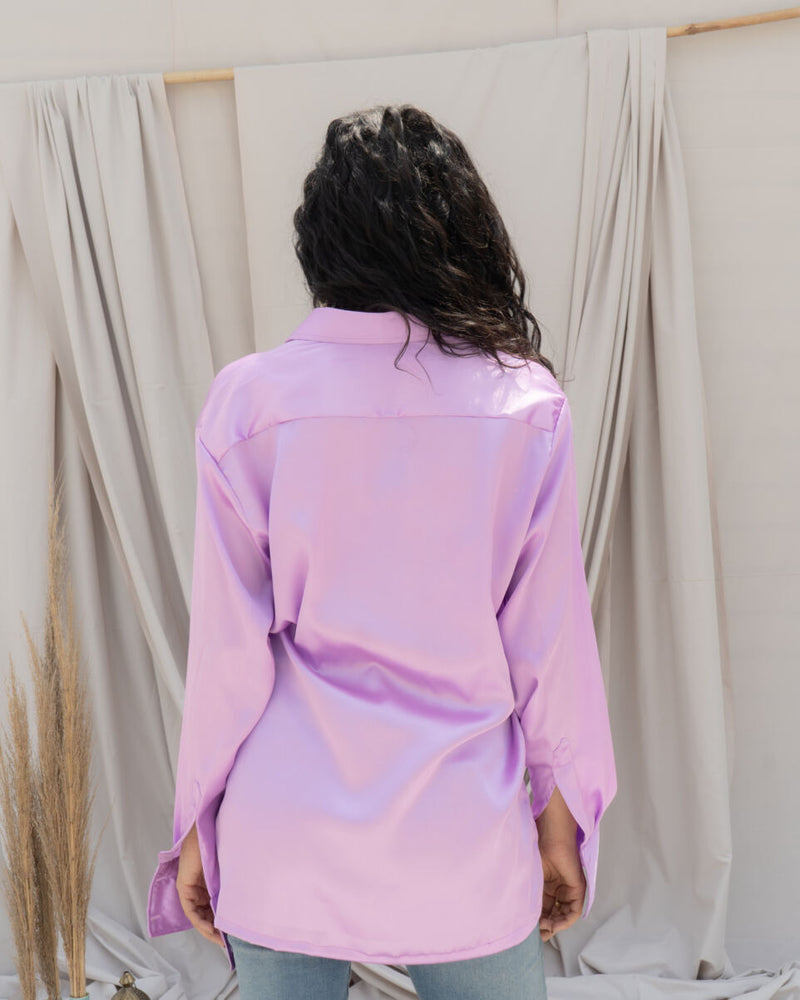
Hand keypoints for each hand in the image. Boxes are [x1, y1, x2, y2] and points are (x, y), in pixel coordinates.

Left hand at [176, 824, 225, 949]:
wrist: (212, 824)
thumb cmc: (227, 840)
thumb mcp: (235, 867)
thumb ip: (237, 882)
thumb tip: (253, 898)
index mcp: (213, 879)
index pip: (218, 905)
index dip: (226, 921)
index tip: (237, 933)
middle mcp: (202, 884)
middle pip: (208, 912)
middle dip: (219, 929)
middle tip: (231, 942)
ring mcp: (192, 885)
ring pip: (199, 915)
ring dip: (210, 929)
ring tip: (223, 941)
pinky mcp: (184, 885)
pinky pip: (191, 910)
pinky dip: (201, 922)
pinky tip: (212, 929)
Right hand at [537, 837, 585, 941]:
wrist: (549, 836)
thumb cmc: (536, 849)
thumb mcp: (529, 878)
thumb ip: (527, 894)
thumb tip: (520, 915)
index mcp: (546, 885)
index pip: (543, 909)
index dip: (537, 921)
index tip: (529, 931)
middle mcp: (558, 889)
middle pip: (554, 914)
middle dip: (546, 927)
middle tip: (537, 934)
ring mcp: (568, 889)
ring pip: (564, 916)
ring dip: (555, 926)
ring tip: (544, 928)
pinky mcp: (578, 889)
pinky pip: (574, 911)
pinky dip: (565, 920)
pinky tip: (555, 923)